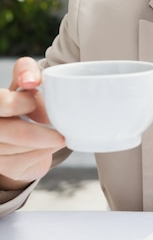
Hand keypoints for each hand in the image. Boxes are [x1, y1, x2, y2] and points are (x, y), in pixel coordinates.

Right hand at [0, 57, 64, 188]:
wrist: (21, 132)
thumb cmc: (22, 100)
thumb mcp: (24, 80)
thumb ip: (26, 70)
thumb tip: (31, 81)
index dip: (17, 103)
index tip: (33, 101)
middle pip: (13, 132)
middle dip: (40, 131)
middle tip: (59, 130)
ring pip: (22, 148)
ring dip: (46, 141)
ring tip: (55, 134)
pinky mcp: (4, 169)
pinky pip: (26, 162)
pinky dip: (44, 152)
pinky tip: (48, 145)